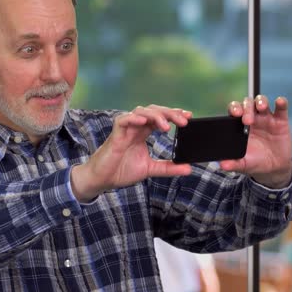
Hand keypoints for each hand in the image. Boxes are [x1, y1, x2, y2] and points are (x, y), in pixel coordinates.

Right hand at [71, 105, 192, 201]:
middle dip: (170, 113)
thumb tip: (188, 168)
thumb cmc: (121, 171)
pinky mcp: (115, 135)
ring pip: (141, 112)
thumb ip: (168, 167)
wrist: (102, 180)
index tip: (189, 117)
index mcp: (143, 132)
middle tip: (184, 121)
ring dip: (155, 116)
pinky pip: (123, 120)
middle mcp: (135, 127)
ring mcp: (125, 129)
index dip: (174, 114)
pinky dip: (133, 118)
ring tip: (166, 126)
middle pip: (154, 111)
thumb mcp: (150, 169)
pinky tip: (143, 121)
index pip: (161, 118)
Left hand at [221, 95, 291, 187]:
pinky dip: (281, 103)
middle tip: (248, 120)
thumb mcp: (244, 164)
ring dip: (261, 101)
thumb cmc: (255, 162)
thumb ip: (233, 163)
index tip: (235, 114)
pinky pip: (281, 108)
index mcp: (240, 126)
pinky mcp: (281, 121)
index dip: (234, 109)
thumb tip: (222, 165)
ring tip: (262, 107)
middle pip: (247, 104)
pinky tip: (280, 102)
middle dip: (247, 108)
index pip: (234, 111)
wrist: (274, 168)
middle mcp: (252, 118)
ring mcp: (266, 118)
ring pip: (262, 102)